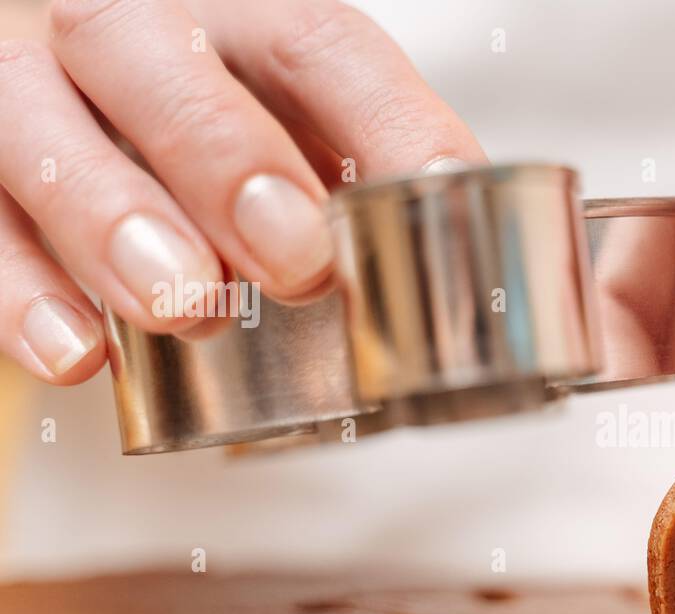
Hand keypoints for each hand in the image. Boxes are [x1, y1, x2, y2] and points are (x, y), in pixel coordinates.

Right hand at [0, 0, 482, 382]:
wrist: (73, 109)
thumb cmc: (205, 135)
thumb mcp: (291, 132)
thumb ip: (356, 184)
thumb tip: (464, 277)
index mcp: (234, 18)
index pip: (317, 44)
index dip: (386, 123)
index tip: (438, 204)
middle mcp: (124, 29)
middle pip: (160, 58)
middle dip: (229, 159)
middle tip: (292, 260)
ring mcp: (28, 85)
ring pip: (42, 122)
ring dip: (116, 220)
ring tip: (183, 304)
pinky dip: (22, 292)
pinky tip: (79, 353)